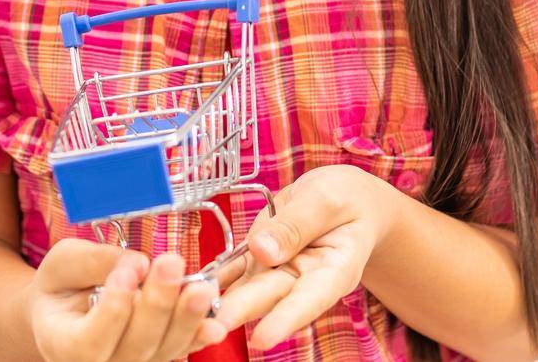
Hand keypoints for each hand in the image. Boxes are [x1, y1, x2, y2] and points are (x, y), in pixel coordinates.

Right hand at [27, 239, 229, 360]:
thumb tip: (139, 262)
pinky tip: (214, 321)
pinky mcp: (156, 357)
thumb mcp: (61, 264)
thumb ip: (93, 262)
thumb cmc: (60, 287)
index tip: (129, 272)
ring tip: (201, 287)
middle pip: (134, 347)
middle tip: (171, 263)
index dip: (113, 310)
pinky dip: (198, 335)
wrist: (66, 311)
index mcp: (62, 344)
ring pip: (162, 351)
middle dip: (157, 304)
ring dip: (186, 319)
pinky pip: (180, 350)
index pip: (88, 342)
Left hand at [210, 164, 397, 351]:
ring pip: (248, 287)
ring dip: (221, 299)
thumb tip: (262, 250)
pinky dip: (215, 277)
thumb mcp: (327, 200)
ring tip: (193, 307)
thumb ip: (298, 224)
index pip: (311, 298)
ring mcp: (280, 271)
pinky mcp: (260, 259)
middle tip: (214, 323)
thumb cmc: (347, 198)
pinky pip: (236, 270)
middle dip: (242, 310)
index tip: (262, 338)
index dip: (286, 319)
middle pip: (272, 295)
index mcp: (336, 269)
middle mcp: (305, 279)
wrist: (346, 198)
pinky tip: (189, 285)